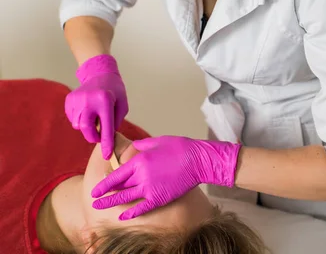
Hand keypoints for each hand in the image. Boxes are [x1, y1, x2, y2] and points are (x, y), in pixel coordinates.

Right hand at [64, 54, 127, 158]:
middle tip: (100, 136)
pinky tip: (88, 111)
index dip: (107, 143)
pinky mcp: (69, 99)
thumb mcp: (122, 105)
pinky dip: (80, 119)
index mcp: (105, 100)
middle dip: (93, 137)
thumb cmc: (115, 90)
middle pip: (86, 129)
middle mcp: (89, 100)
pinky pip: (72, 118)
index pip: (106, 127)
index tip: (107, 156)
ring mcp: (76, 99)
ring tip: (95, 117)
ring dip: (86, 127)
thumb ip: (115, 122)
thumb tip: (106, 139)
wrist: (100, 72)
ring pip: (78, 125)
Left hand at [90, 136, 240, 219]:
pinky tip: (123, 216)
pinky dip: (131, 213)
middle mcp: (141, 176)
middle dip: (105, 194)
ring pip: (125, 198)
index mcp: (139, 160)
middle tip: (94, 200)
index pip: (115, 174)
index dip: (104, 183)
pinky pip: (142, 208)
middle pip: (118, 187)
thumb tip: (132, 148)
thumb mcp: (158, 140)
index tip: (95, 189)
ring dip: (111, 203)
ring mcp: (150, 188)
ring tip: (99, 207)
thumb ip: (142, 145)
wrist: (198, 160)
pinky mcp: (160, 198)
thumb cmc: (180, 147)